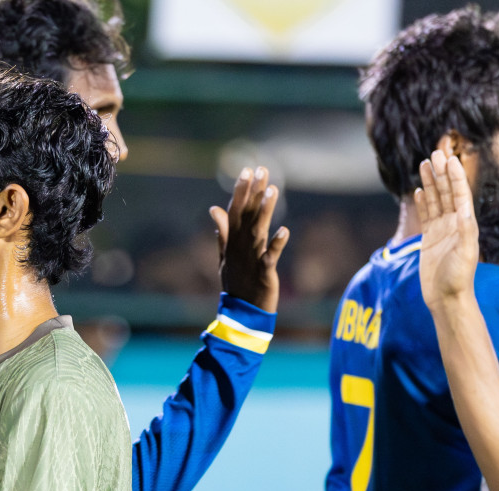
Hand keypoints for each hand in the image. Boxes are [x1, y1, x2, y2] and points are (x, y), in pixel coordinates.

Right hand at [211, 166, 289, 312]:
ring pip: (258, 230)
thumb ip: (222, 232)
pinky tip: (285, 231)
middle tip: (262, 170)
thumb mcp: (224, 257)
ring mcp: (251, 259)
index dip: (240, 191)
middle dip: (253, 193)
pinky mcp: (264, 272)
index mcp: (231, 242)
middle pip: (246, 215)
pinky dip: (277, 245)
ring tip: (273, 190)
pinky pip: (270, 257)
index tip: (247, 170)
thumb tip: (213, 209)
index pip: (234, 211)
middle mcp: (240, 247)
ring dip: (265, 211)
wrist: (242, 312)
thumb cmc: (236, 283)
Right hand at [415, 149, 479, 306]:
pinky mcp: (430, 239)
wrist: (447, 298)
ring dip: (431, 182)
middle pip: (448, 192)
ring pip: (436, 200)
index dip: (455, 176)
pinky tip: (420, 191)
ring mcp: (442, 231)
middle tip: (436, 153)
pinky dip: (424, 202)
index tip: (450, 158)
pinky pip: (427, 215)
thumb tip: (463, 210)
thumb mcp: (465, 254)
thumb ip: (464, 231)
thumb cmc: (458, 278)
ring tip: (425, 164)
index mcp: (466, 224)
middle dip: (442, 173)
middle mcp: (455, 224)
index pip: (460, 194)